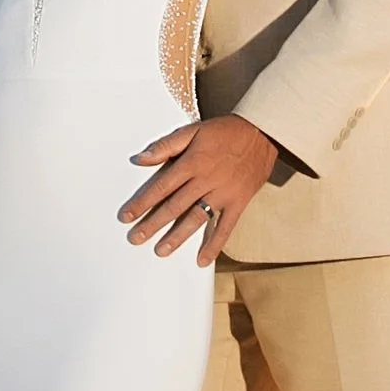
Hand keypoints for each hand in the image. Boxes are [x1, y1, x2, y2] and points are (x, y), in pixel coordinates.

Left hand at [119, 115, 278, 265]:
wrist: (263, 133)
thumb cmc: (225, 131)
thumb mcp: (194, 130)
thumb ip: (166, 145)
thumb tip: (140, 158)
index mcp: (192, 162)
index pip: (161, 186)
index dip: (142, 202)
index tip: (126, 216)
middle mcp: (206, 180)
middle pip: (175, 206)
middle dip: (153, 223)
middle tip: (135, 238)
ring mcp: (223, 194)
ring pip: (196, 219)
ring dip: (178, 237)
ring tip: (161, 250)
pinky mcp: (238, 202)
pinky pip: (225, 227)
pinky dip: (214, 244)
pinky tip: (202, 260)